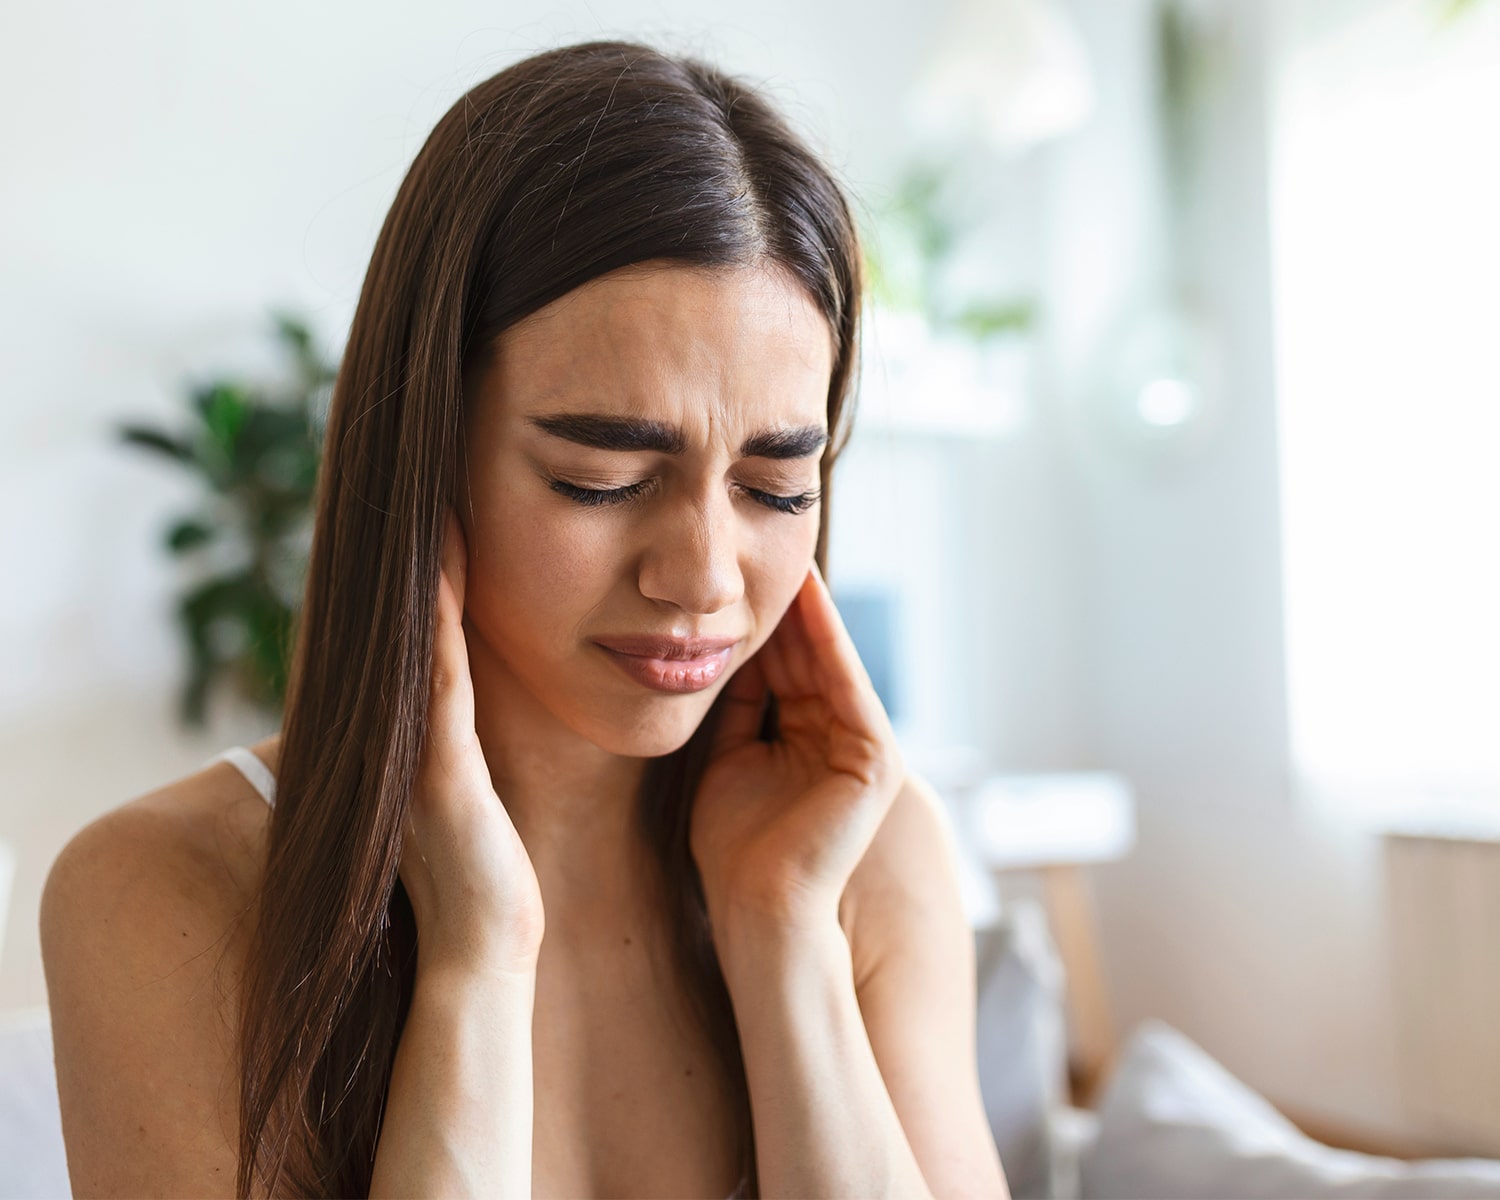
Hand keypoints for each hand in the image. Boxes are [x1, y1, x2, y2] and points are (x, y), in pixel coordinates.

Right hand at [399, 506, 544, 977]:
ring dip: (423, 558)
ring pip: (417, 632)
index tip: (444, 489)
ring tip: (431, 483)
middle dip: (414, 541)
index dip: (428, 557)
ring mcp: (413, 744)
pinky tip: (446, 558)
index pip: (424, 624)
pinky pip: (439, 676)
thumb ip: (465, 732)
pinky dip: (437, 616)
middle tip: (422, 459)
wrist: (483, 950)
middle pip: (406, 615)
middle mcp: (405, 725)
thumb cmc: (490, 876)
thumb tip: (481, 680)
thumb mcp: (475, 787)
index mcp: (421, 725)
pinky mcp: (435, 769)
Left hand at [690, 560, 904, 931]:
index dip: (762, 623)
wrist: (755, 903)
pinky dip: (829, 642)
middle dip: (786, 606)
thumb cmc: (733, 845)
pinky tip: (810, 601)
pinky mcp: (875, 759)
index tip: (742, 576)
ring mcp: (859, 748)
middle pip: (806, 658)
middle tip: (768, 547)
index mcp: (802, 740)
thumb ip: (735, 711)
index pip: (783, 668)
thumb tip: (725, 653)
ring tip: (791, 559)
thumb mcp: (725, 759)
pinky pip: (847, 685)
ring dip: (810, 613)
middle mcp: (834, 738)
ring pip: (829, 664)